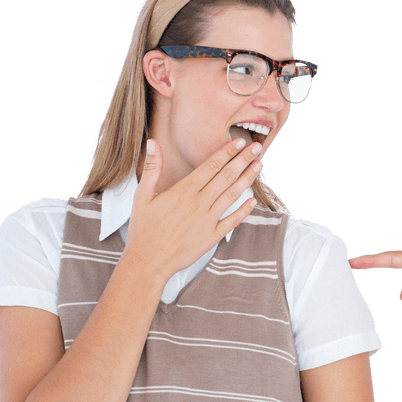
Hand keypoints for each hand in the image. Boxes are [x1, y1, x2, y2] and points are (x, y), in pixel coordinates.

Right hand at [125, 138, 262, 282]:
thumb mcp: (142, 195)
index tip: (240, 141)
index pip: (211, 165)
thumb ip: (151, 168)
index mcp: (184, 190)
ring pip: (232, 195)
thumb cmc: (143, 228)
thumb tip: (152, 142)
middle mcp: (199, 203)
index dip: (227, 152)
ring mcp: (208, 220)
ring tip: (259, 165)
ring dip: (247, 179)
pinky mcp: (212, 236)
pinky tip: (253, 200)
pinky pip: (233, 221)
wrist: (148, 260)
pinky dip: (244, 210)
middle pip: (226, 176)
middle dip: (243, 159)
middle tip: (257, 147)